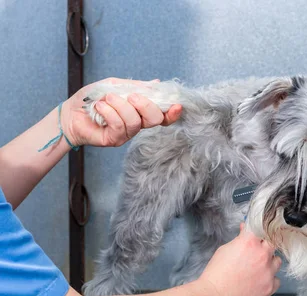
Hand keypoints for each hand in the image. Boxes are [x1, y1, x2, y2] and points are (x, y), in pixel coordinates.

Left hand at [60, 77, 182, 146]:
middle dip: (146, 105)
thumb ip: (135, 86)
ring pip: (136, 121)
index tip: (176, 105)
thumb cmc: (92, 99)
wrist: (70, 112)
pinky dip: (109, 111)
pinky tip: (99, 107)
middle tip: (130, 96)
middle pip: (155, 119)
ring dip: (120, 105)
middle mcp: (137, 124)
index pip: (162, 116)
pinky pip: (119, 125)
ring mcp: (126, 134)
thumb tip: (157, 83)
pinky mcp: (114, 140)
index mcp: (140, 111)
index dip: (172, 112)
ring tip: (106, 99)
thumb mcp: (115, 85)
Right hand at [198, 223, 281, 295]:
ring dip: (270, 262)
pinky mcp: (270, 286)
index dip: (257, 233)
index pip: (261, 229)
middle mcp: (262, 254)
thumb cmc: (216, 274)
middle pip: (272, 244)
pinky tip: (260, 281)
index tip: (256, 235)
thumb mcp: (225, 249)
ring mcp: (268, 271)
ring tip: (258, 268)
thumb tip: (245, 231)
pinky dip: (270, 280)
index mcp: (250, 242)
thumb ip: (239, 239)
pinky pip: (276, 280)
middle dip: (264, 246)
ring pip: (277, 261)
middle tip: (256, 252)